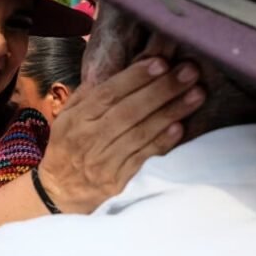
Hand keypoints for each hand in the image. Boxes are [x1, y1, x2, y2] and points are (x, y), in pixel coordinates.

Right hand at [36, 56, 203, 213]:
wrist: (59, 193)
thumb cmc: (68, 148)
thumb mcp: (67, 118)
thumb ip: (88, 95)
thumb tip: (115, 66)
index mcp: (76, 119)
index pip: (107, 93)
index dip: (135, 77)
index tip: (161, 62)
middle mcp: (88, 138)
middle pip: (129, 110)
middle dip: (162, 89)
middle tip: (189, 71)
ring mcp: (103, 161)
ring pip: (140, 133)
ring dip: (170, 112)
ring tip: (196, 94)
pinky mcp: (117, 182)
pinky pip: (143, 158)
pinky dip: (162, 142)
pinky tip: (180, 127)